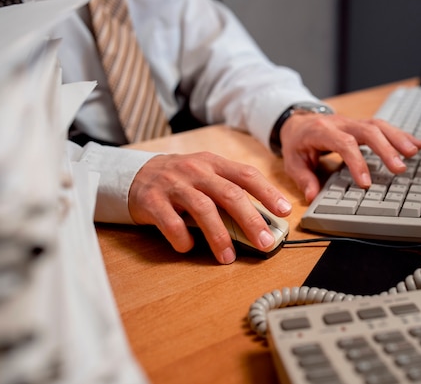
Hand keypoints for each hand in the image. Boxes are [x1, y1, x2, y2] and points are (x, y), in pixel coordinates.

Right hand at [128, 152, 291, 263]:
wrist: (135, 174)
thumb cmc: (180, 179)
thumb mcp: (205, 176)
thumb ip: (229, 192)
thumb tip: (260, 222)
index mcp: (213, 163)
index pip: (246, 175)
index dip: (268, 193)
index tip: (284, 210)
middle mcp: (196, 171)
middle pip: (229, 194)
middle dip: (251, 220)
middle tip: (265, 242)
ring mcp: (173, 184)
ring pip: (203, 209)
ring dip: (219, 237)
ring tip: (228, 257)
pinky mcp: (152, 201)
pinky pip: (171, 223)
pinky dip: (183, 239)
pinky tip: (189, 248)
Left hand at [279, 113, 420, 201]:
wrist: (297, 121)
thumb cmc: (297, 143)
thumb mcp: (292, 162)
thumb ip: (304, 179)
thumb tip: (312, 196)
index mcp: (321, 131)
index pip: (344, 144)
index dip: (357, 163)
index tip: (366, 184)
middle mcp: (340, 123)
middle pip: (367, 131)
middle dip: (386, 149)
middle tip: (400, 168)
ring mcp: (352, 122)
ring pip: (379, 125)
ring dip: (398, 138)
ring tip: (414, 152)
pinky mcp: (361, 124)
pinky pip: (383, 126)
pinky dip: (400, 135)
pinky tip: (417, 144)